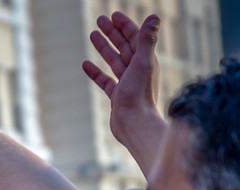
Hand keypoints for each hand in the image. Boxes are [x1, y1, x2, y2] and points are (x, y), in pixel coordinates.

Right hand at [82, 12, 166, 156]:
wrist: (134, 124)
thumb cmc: (139, 95)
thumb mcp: (143, 63)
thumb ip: (148, 39)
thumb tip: (154, 16)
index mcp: (146, 60)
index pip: (135, 37)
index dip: (125, 25)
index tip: (113, 15)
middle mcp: (138, 70)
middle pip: (124, 46)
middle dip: (112, 32)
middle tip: (100, 20)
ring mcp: (127, 83)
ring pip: (114, 60)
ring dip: (104, 47)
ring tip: (92, 35)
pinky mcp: (117, 95)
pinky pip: (104, 79)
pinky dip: (95, 71)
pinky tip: (85, 64)